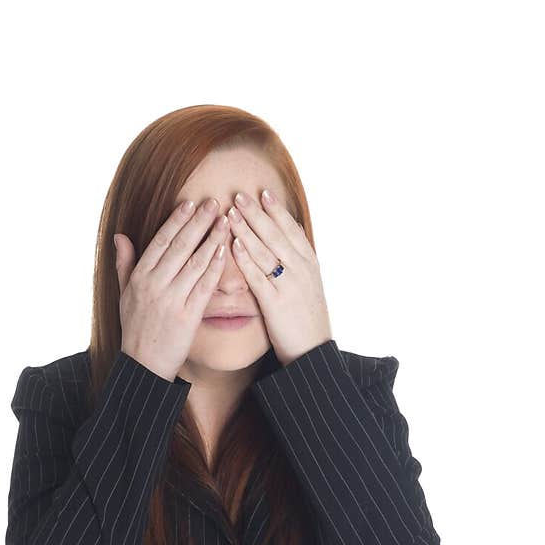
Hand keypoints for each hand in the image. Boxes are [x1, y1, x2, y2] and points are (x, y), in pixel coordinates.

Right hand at [113, 198, 229, 381]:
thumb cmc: (135, 328)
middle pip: (181, 246)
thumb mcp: (123, 294)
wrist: (144, 365)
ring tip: (226, 221)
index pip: (161, 241)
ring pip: (196, 263)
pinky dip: (215, 267)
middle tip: (214, 203)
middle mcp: (155, 285)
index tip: (191, 203)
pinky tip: (225, 251)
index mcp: (139, 277)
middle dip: (199, 222)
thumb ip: (124, 263)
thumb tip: (120, 235)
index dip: (177, 220)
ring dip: (213, 239)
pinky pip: (205, 286)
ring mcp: (172, 300)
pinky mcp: (189, 316)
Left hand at [226, 188, 332, 366]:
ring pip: (265, 250)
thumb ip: (299, 260)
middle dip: (257, 213)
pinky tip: (233, 244)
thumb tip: (291, 233)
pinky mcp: (275, 303)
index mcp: (310, 263)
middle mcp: (301, 270)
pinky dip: (246, 258)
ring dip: (247, 229)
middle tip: (240, 195)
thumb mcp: (310, 285)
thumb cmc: (307, 319)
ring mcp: (288, 285)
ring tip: (231, 212)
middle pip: (276, 235)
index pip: (291, 229)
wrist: (313, 351)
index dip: (276, 211)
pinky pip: (258, 276)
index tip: (263, 192)